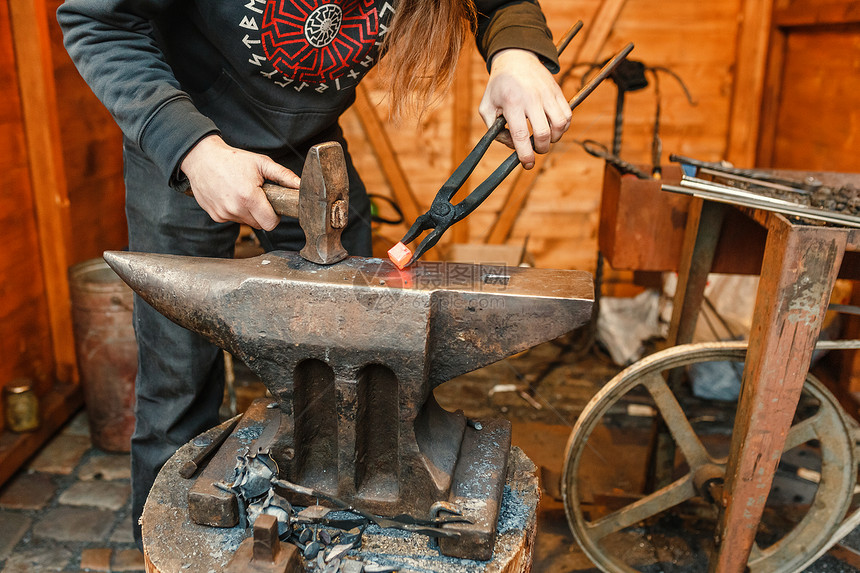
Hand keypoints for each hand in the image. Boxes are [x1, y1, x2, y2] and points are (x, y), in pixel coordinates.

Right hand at [180, 135, 300, 229]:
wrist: (201, 158)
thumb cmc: (232, 159)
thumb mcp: (261, 163)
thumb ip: (283, 175)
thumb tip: (301, 185)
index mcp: (249, 197)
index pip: (270, 223)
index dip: (275, 216)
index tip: (273, 206)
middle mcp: (235, 209)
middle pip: (259, 224)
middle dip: (262, 213)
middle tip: (258, 196)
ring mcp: (223, 214)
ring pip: (246, 222)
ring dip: (248, 212)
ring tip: (243, 193)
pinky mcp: (215, 216)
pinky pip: (233, 219)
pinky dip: (235, 211)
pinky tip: (231, 196)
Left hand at [479, 49, 571, 168]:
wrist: (516, 58)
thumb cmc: (499, 86)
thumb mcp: (486, 107)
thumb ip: (494, 130)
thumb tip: (512, 146)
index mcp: (512, 103)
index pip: (521, 135)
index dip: (526, 155)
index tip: (527, 164)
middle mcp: (532, 98)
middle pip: (544, 133)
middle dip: (541, 148)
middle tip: (535, 148)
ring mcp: (547, 94)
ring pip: (561, 125)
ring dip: (554, 138)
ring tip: (544, 136)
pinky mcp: (558, 92)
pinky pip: (568, 115)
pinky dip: (563, 127)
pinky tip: (552, 127)